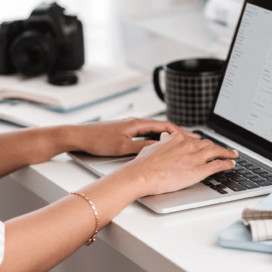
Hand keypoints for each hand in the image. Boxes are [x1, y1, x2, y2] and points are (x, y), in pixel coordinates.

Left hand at [71, 118, 199, 156]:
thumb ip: (143, 147)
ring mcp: (130, 129)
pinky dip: (156, 141)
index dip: (181, 132)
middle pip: (162, 128)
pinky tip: (159, 147)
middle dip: (178, 134)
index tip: (193, 137)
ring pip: (155, 133)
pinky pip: (146, 136)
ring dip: (168, 138)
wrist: (78, 136)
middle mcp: (135, 124)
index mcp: (137, 124)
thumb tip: (161, 148)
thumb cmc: (97, 140)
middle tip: (192, 140)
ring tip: (180, 144)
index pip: (165, 125)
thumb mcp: (123, 147)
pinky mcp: (124, 134)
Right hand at [122, 131, 237, 195]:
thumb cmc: (144, 164)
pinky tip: (231, 164)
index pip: (194, 140)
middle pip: (208, 144)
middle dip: (218, 147)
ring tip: (234, 154)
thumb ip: (162, 142)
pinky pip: (218, 165)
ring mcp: (195, 157)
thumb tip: (165, 137)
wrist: (142, 175)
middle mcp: (188, 146)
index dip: (202, 143)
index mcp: (177, 139)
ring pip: (217, 151)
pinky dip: (227, 163)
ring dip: (227, 152)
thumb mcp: (152, 147)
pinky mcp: (199, 170)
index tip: (206, 145)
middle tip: (225, 149)